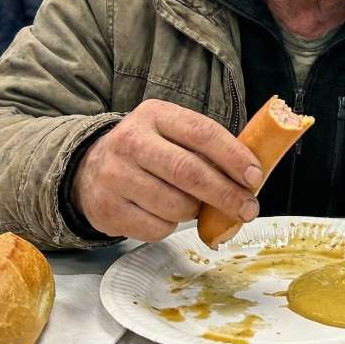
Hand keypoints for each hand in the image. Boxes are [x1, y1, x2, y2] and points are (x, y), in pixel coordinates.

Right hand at [71, 100, 263, 241]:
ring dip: (195, 212)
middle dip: (226, 194)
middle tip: (248, 209)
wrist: (88, 169)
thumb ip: (206, 148)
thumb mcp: (170, 133)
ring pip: (175, 205)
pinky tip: (164, 213)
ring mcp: (115, 176)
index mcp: (154, 114)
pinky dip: (171, 226)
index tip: (255, 176)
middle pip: (189, 172)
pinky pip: (157, 228)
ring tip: (193, 206)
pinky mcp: (108, 209)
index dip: (234, 156)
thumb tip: (251, 176)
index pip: (202, 133)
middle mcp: (131, 141)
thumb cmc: (147, 152)